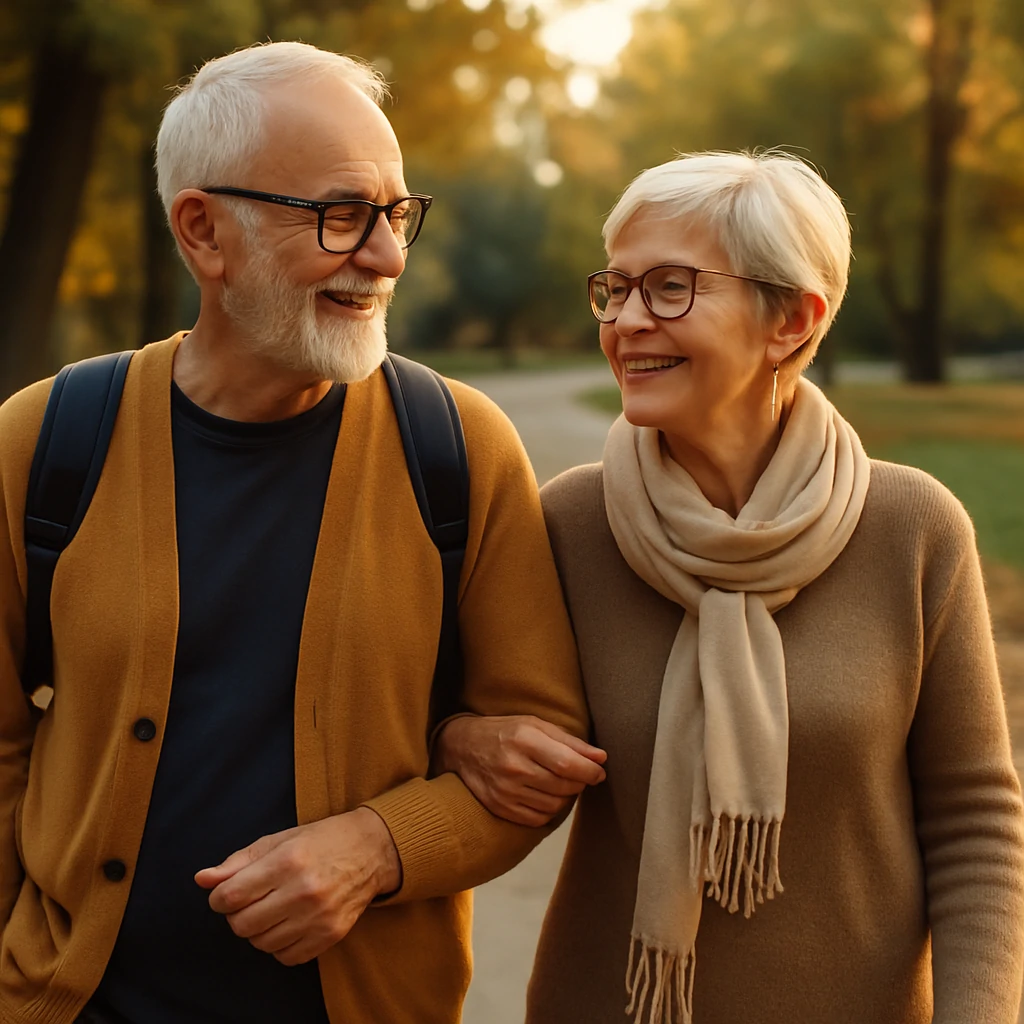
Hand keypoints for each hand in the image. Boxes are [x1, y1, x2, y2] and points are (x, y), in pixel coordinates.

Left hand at [194, 807, 400, 965]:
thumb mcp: (279, 840)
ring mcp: (319, 916)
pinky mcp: (331, 935)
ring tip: (273, 909)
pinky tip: (289, 923)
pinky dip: (280, 944)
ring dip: (259, 929)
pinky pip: (286, 956)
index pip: (231, 895)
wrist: (371, 851)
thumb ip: (238, 861)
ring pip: (262, 943)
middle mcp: (304, 890)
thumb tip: (202, 879)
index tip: (225, 894)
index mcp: (288, 861)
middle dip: (237, 914)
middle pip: (242, 924)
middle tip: (251, 900)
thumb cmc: (321, 841)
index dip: (219, 898)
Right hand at [435, 715, 606, 826]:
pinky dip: (549, 810)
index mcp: (524, 740)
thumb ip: (570, 742)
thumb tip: (601, 757)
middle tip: (580, 774)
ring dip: (565, 796)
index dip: (590, 772)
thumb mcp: (535, 725)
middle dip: (580, 782)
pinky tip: (544, 794)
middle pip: (563, 786)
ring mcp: (505, 791)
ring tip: (559, 782)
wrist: (461, 747)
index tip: (599, 771)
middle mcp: (513, 767)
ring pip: (554, 805)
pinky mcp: (500, 808)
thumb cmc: (504, 732)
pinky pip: (539, 819)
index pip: (568, 764)